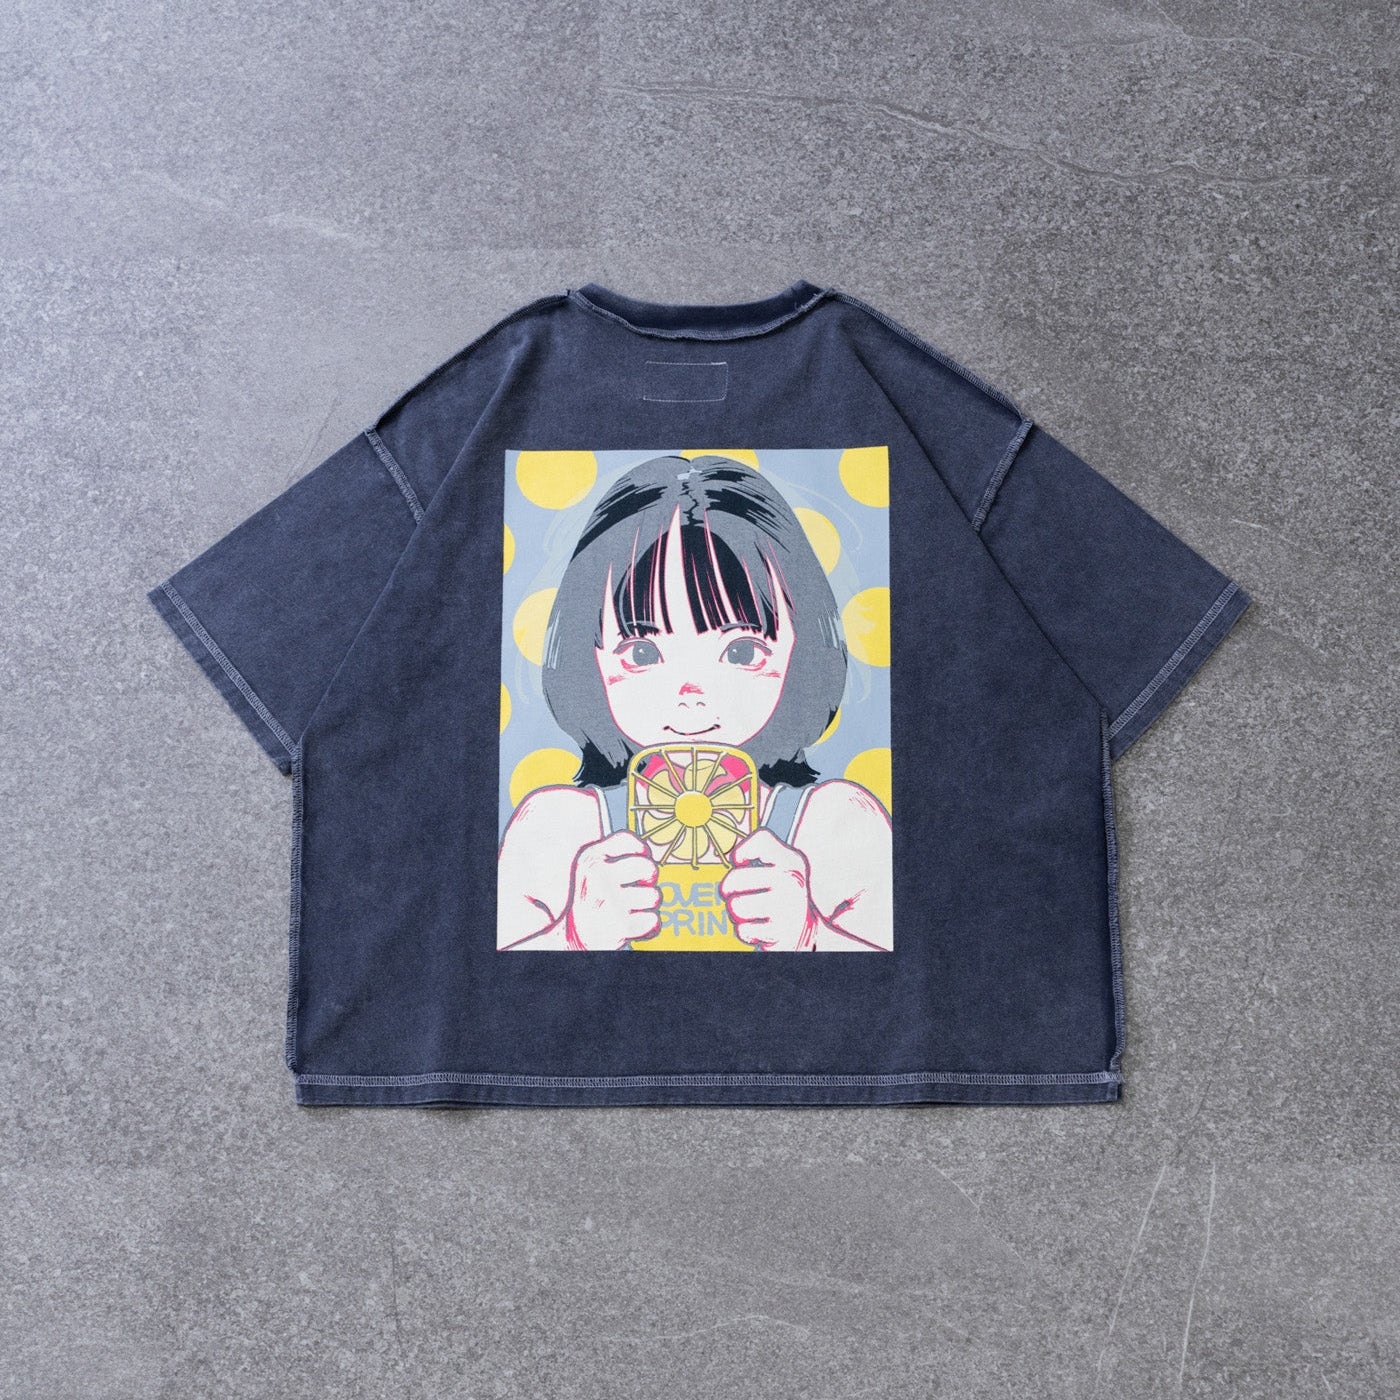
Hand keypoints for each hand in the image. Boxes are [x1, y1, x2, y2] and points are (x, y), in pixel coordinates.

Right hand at [564, 831, 660, 949]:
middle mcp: (598, 877)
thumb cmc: (589, 898)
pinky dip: (647, 924)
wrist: (574, 935)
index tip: (638, 860)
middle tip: (639, 886)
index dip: (640, 850)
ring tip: (632, 907)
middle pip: (647, 866)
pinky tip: (633, 922)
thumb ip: (612, 853)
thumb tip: (647, 850)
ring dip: (647, 904)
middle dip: (648, 878)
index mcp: (590, 859)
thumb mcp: (589, 867)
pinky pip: (653, 920)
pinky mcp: (619, 925)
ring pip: (653, 896)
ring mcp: (609, 901)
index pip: (628, 840)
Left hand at [719, 828, 818, 951]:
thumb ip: (760, 856)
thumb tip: (732, 859)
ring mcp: (788, 908)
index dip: (743, 850)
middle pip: (737, 878)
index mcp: (792, 861)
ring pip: (737, 906)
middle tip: (737, 893)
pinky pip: (744, 930)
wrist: (805, 929)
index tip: (739, 861)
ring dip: (737, 912)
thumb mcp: (782, 869)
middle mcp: (792, 882)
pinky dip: (747, 931)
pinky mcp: (781, 934)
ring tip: (750, 911)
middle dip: (729, 888)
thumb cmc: (784, 895)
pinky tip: (759, 927)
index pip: (762, 841)